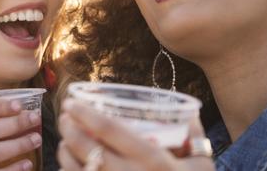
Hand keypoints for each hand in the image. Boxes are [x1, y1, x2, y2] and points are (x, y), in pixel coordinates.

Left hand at [58, 98, 214, 170]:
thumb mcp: (203, 165)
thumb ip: (194, 137)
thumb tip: (188, 114)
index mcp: (152, 160)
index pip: (109, 129)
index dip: (85, 113)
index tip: (70, 102)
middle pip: (85, 147)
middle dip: (68, 128)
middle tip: (64, 117)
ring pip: (75, 168)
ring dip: (64, 150)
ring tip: (65, 140)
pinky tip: (71, 165)